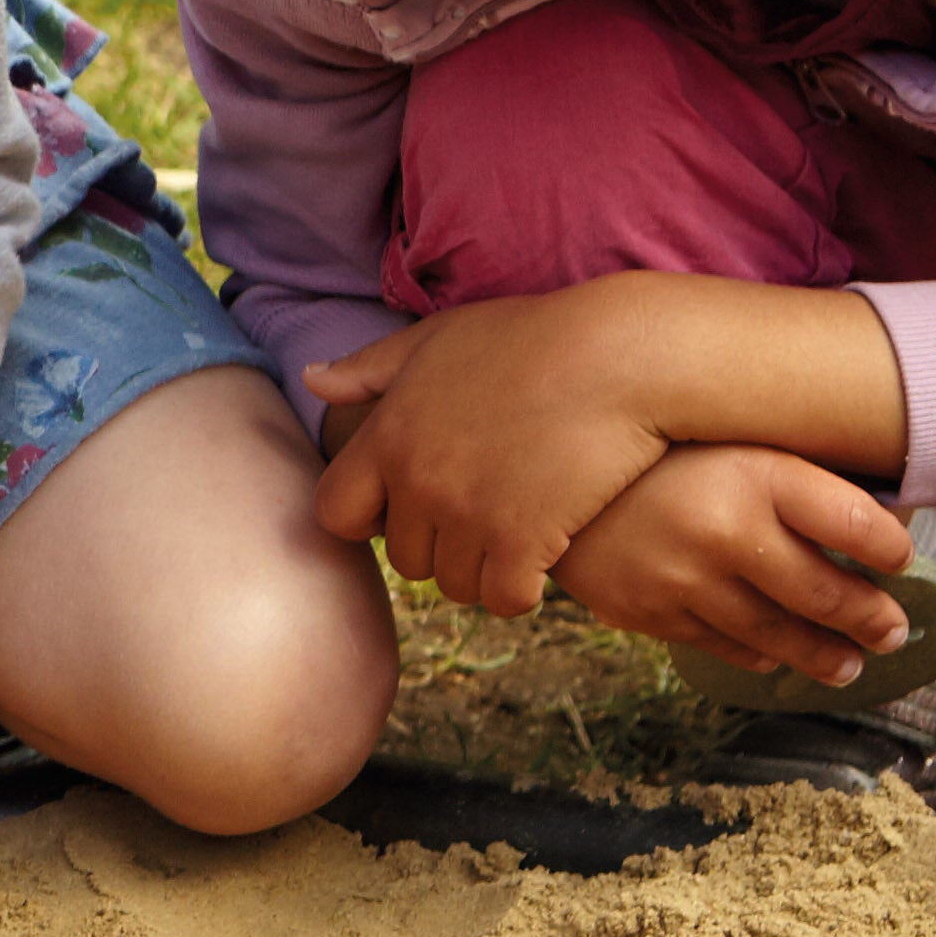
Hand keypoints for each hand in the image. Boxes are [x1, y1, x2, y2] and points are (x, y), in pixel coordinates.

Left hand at [304, 295, 674, 617]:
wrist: (622, 357)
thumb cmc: (533, 338)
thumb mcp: (438, 338)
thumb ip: (371, 368)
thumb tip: (313, 381)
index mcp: (388, 437)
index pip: (335, 513)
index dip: (368, 517)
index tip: (405, 506)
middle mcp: (418, 483)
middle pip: (404, 558)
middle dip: (436, 545)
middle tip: (478, 520)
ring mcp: (470, 516)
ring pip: (455, 584)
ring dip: (481, 570)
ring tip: (512, 536)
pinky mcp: (525, 542)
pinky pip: (505, 598)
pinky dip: (521, 589)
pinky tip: (542, 559)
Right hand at [550, 443, 918, 685]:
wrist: (534, 468)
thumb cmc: (647, 447)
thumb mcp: (728, 435)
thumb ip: (794, 468)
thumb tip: (876, 513)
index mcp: (756, 471)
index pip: (858, 523)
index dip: (893, 549)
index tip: (903, 559)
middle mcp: (725, 528)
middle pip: (826, 592)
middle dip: (871, 619)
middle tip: (892, 631)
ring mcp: (682, 577)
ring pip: (777, 634)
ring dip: (824, 655)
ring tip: (850, 664)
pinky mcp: (646, 610)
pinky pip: (720, 643)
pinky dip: (757, 656)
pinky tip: (778, 659)